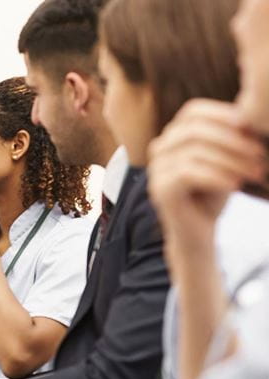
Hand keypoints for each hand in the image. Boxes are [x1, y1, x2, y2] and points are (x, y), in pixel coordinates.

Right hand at [148, 99, 266, 244]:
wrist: (198, 232)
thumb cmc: (214, 192)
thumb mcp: (226, 158)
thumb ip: (231, 135)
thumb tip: (251, 109)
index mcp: (173, 136)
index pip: (193, 111)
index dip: (222, 114)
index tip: (251, 126)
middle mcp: (159, 149)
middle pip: (193, 130)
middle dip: (232, 140)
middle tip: (259, 154)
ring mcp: (156, 170)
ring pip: (193, 152)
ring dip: (231, 161)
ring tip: (255, 172)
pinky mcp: (159, 189)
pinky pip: (188, 173)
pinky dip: (217, 177)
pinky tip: (235, 185)